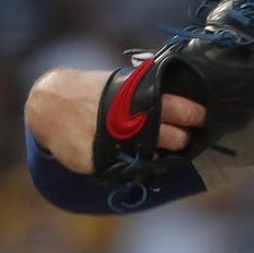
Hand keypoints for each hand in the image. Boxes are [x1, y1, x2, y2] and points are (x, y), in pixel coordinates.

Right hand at [25, 67, 206, 173]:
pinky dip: (133, 164)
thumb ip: (149, 92)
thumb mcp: (122, 84)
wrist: (48, 103)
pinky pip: (126, 168)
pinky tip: (133, 156)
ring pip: (153, 155)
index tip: (204, 119)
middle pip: (174, 137)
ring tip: (160, 147)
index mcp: (139, 97)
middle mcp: (129, 120)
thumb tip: (182, 98)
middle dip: (183, 140)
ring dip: (161, 153)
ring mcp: (114, 142)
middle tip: (185, 138)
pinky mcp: (97, 161)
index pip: (181, 108)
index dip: (196, 116)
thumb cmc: (93, 91)